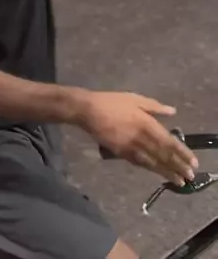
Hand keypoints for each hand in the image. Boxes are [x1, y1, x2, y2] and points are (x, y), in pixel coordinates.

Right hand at [81, 91, 197, 184]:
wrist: (89, 111)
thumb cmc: (112, 102)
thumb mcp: (135, 98)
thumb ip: (154, 106)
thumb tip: (172, 112)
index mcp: (146, 123)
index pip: (169, 142)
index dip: (182, 152)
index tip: (193, 161)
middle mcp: (141, 138)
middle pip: (163, 155)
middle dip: (178, 167)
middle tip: (190, 177)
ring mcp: (131, 147)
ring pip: (152, 163)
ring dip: (166, 173)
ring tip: (178, 181)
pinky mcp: (121, 153)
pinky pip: (139, 163)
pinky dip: (150, 169)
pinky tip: (157, 173)